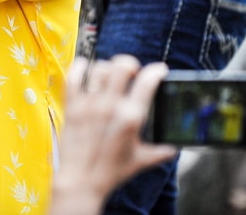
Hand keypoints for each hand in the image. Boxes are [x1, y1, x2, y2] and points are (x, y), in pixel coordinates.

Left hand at [49, 55, 177, 214]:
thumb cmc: (111, 172)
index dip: (156, 71)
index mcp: (130, 118)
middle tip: (132, 71)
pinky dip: (80, 68)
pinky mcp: (72, 107)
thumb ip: (160, 152)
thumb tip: (173, 148)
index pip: (147, 82)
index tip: (159, 70)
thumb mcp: (141, 161)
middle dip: (130, 64)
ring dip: (107, 68)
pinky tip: (85, 68)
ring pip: (99, 68)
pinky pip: (73, 77)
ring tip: (110, 75)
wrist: (81, 181)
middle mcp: (110, 107)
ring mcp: (89, 105)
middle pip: (121, 66)